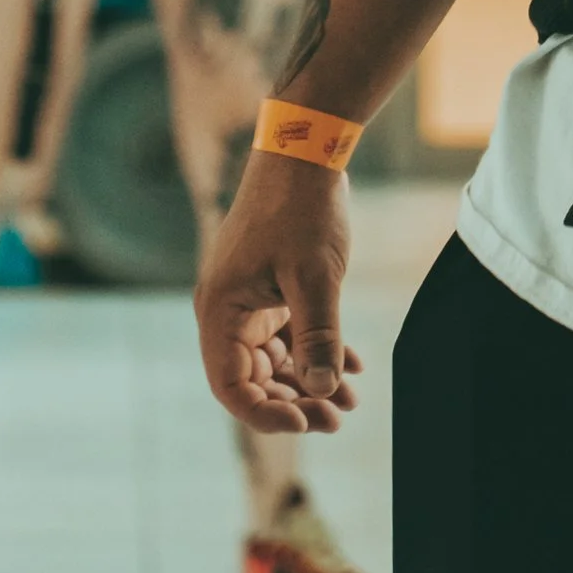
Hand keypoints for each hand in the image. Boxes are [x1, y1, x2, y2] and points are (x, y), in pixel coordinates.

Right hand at [196, 154, 363, 433]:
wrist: (305, 150)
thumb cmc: (301, 209)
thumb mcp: (315, 278)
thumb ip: (318, 337)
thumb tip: (323, 391)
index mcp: (221, 311)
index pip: (231, 385)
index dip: (266, 413)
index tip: (305, 423)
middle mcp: (228, 310)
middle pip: (255, 377)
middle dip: (295, 401)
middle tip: (337, 418)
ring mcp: (249, 298)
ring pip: (275, 358)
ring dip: (310, 379)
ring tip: (349, 401)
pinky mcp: (272, 286)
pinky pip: (289, 333)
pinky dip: (316, 349)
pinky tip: (350, 365)